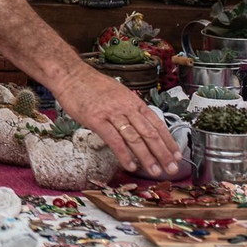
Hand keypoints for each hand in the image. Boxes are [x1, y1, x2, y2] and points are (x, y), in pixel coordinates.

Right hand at [54, 66, 181, 177]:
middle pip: (149, 133)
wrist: (69, 74)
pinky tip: (130, 165)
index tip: (176, 155)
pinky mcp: (96, 119)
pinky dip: (124, 154)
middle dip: (163, 153)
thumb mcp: (116, 92)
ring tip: (155, 171)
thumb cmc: (89, 84)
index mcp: (133, 101)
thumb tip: (139, 122)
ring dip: (147, 157)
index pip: (156, 123)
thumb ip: (128, 108)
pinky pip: (114, 140)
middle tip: (172, 169)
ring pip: (135, 138)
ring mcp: (111, 113)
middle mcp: (126, 107)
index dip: (168, 141)